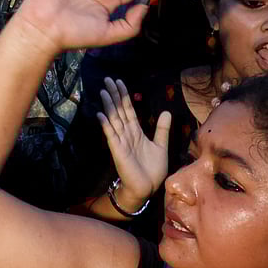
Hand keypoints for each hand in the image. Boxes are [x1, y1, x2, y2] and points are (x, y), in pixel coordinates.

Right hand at [98, 78, 170, 208]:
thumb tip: (166, 112)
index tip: (119, 82)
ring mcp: (121, 141)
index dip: (124, 96)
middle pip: (119, 110)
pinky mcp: (117, 150)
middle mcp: (126, 133)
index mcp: (136, 131)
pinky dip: (106, 124)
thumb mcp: (161, 146)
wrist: (147, 187)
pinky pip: (111, 135)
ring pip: (114, 119)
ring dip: (109, 105)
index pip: (129, 110)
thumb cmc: (153, 169)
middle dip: (114, 95)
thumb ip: (162, 129)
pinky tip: (101, 114)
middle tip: (107, 79)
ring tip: (104, 91)